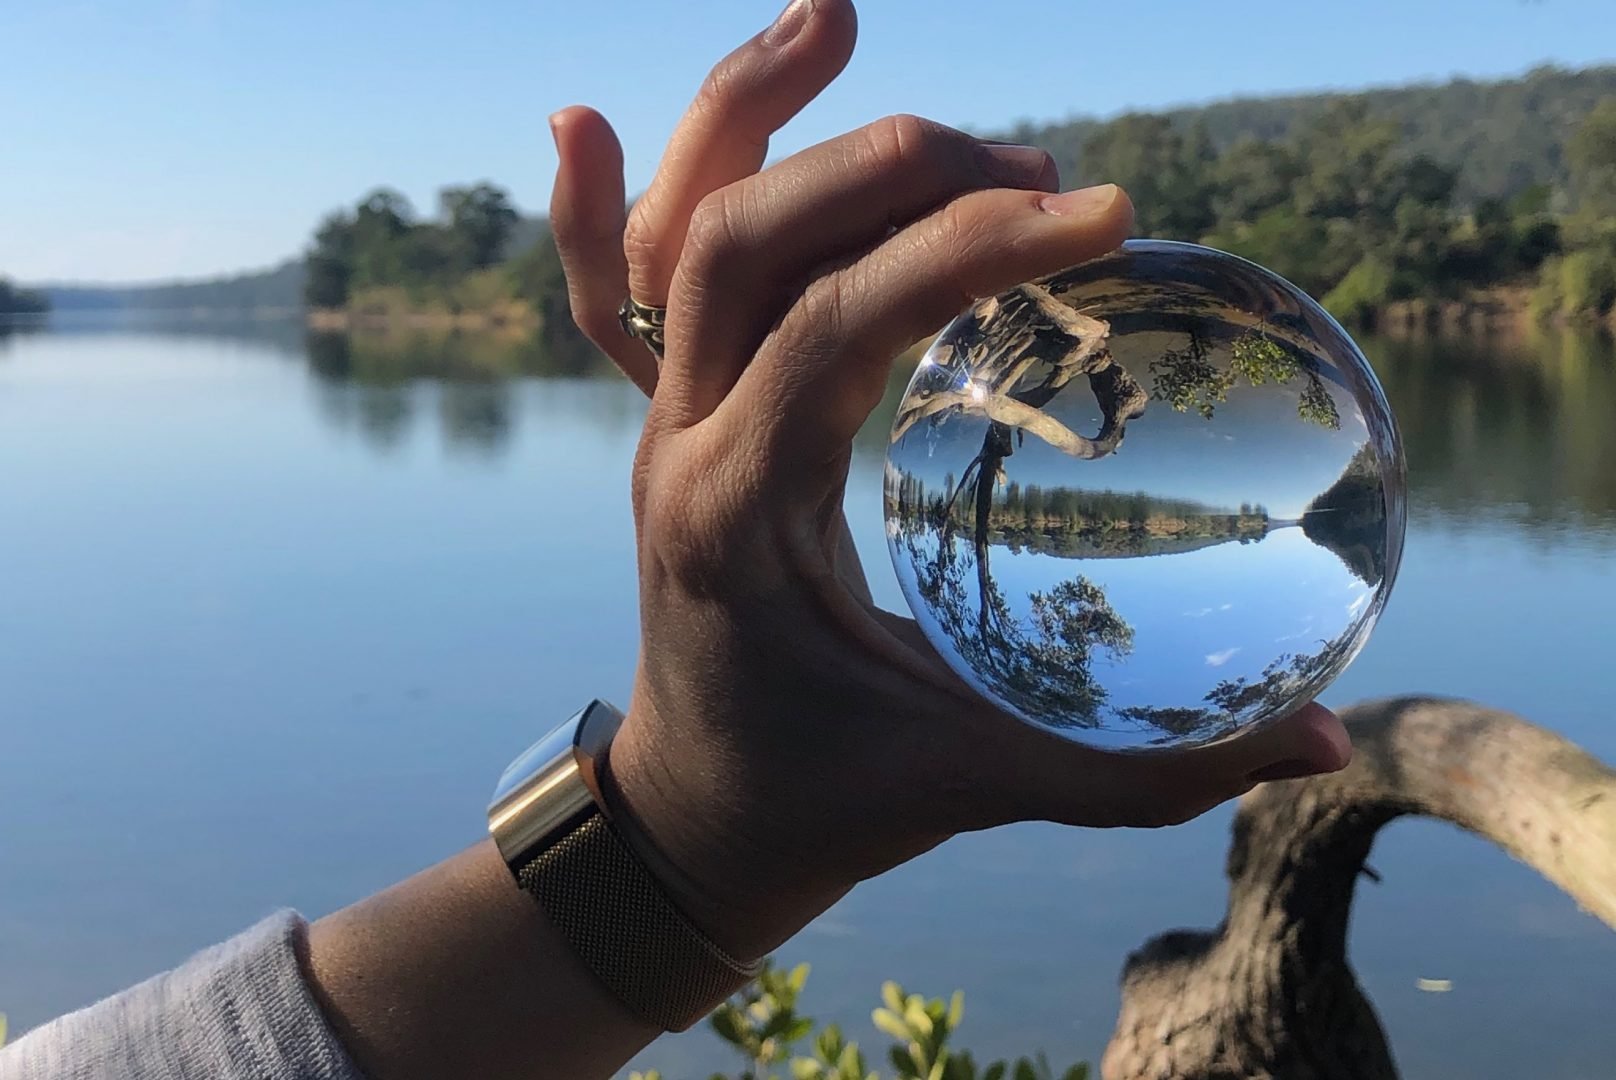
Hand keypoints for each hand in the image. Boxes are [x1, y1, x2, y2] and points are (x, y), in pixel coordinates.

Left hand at [548, 0, 1350, 958]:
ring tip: (835, 14)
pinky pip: (610, 292)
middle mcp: (679, 449)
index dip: (965, 254)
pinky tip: (589, 117)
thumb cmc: (816, 802)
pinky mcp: (671, 416)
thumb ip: (1137, 772)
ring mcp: (660, 426)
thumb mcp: (966, 783)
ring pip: (667, 237)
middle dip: (888, 173)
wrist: (689, 823)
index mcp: (740, 519)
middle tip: (1034, 174)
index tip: (1103, 216)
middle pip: (738, 246)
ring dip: (744, 116)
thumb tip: (1317, 751)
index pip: (833, 330)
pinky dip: (599, 202)